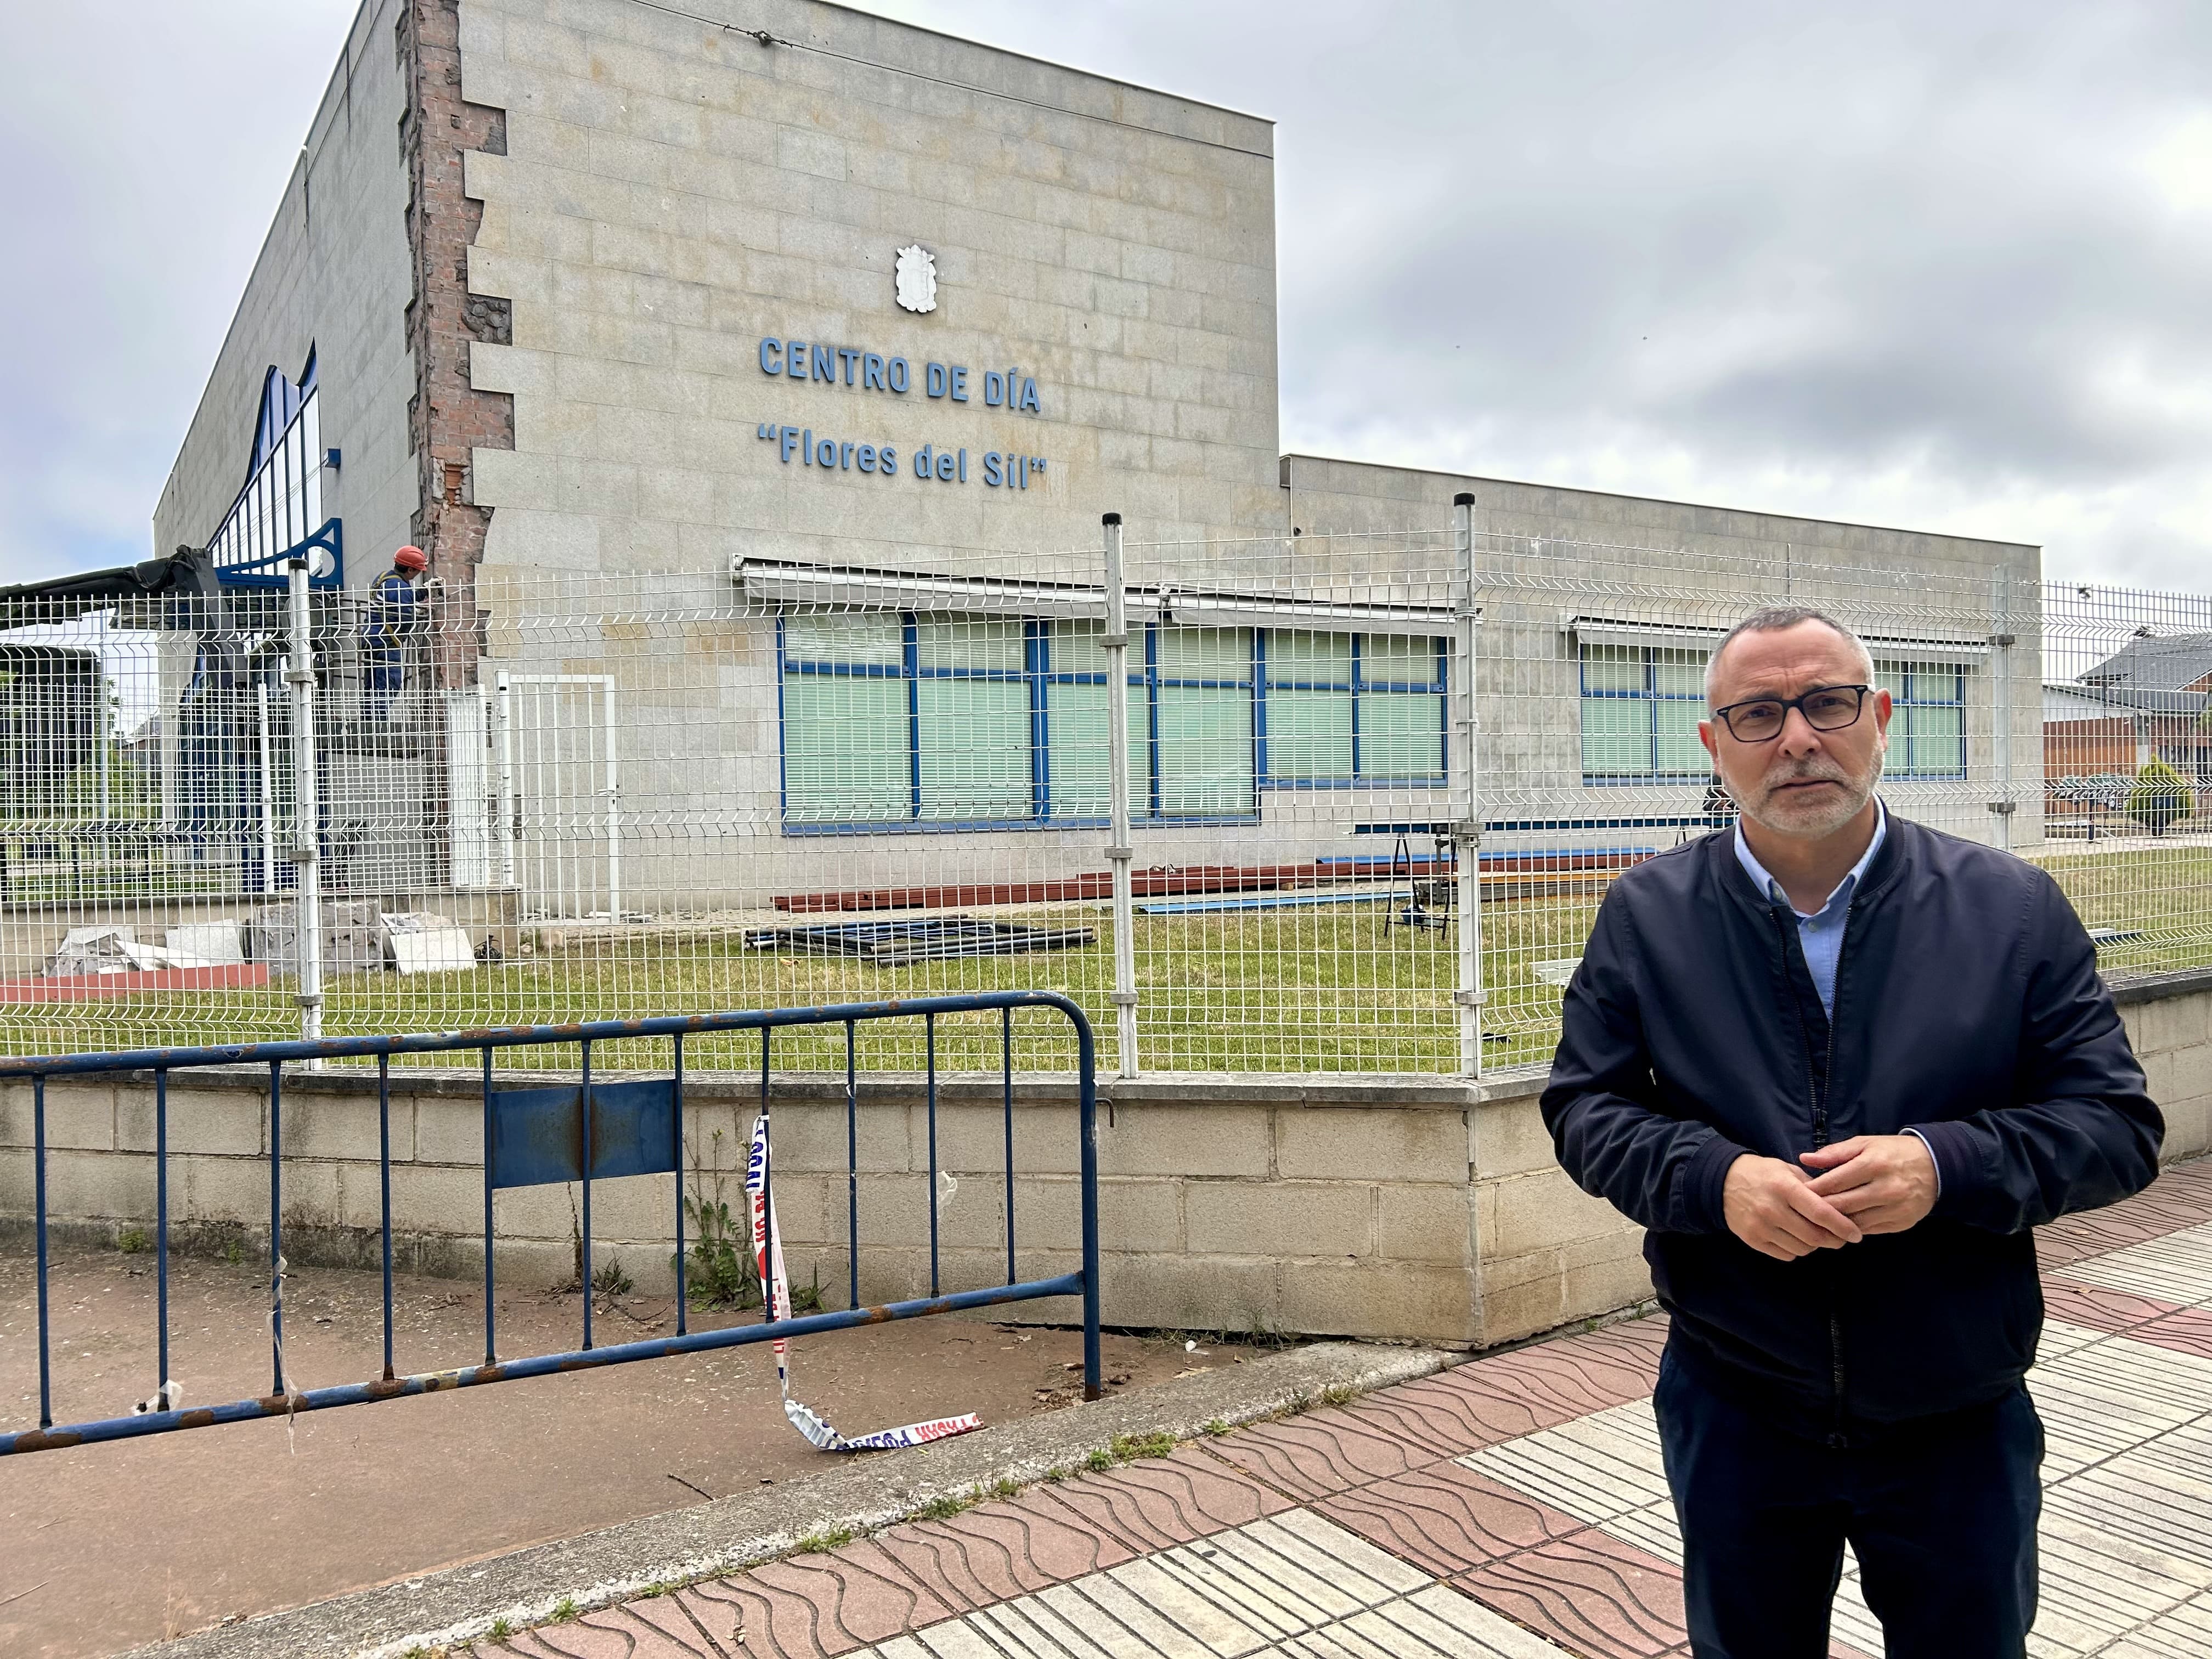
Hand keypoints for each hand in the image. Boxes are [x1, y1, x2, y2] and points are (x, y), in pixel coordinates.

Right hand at [1722, 1155, 1862, 1260]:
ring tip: (1814, 1234)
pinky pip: (1786, 1254)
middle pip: (1814, 1236)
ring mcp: (1761, 1226)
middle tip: (1841, 1238)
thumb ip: (1813, 1188)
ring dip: (1814, 1245)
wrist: (1722, 1181)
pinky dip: (1797, 1249)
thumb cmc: (1762, 1173)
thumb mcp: (1788, 1171)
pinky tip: (1795, 1237)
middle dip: (1833, 1240)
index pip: (1820, 1212)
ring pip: (1802, 1248)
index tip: (1856, 1234)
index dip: (1842, 1226)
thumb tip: (1839, 1209)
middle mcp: (1772, 1208)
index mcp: (1784, 1187)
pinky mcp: (1752, 1240)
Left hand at [1799, 1135, 1937, 1234]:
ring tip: (1816, 1219)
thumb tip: (1804, 1159)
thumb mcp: (1865, 1144)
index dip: (1812, 1190)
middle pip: (1841, 1205)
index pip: (1833, 1183)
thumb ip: (1834, 1153)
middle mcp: (1885, 1188)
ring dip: (1833, 1222)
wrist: (1935, 1167)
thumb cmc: (1892, 1152)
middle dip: (1818, 1208)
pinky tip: (1840, 1224)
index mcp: (1873, 1164)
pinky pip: (1869, 1230)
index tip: (1796, 1192)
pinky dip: (1852, 1228)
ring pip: (1853, 1222)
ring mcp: (1895, 1208)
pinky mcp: (1901, 1223)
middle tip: (1800, 1209)